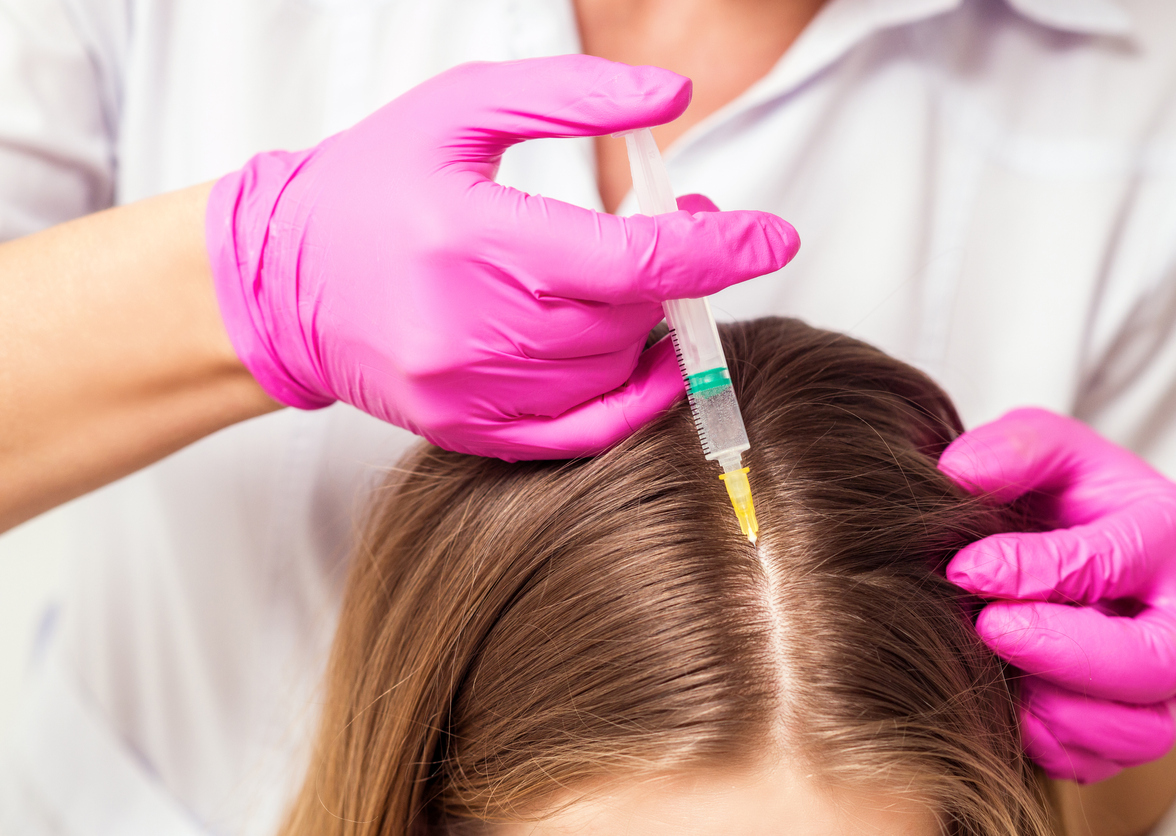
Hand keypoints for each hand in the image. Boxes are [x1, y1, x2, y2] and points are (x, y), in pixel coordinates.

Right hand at [206, 55, 798, 459]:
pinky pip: (578, 433)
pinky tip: (644, 364)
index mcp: (480, 238)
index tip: (774, 237)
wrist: (280, 278)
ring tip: (630, 280)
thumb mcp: (461, 109)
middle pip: (629, 318)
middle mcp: (476, 327)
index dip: (719, 249)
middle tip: (685, 231)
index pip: (635, 259)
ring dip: (647, 329)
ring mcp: (469, 390)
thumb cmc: (371, 183)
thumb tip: (673, 100)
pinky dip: (628, 402)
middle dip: (678, 274)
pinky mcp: (464, 430)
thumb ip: (572, 95)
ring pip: (611, 375)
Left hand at [939, 408, 1175, 782]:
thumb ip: (1013, 449)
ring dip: (1058, 711)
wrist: (1083, 537)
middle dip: (1060, 654)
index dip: (1032, 572)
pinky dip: (1056, 744)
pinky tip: (1008, 705)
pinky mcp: (1143, 719)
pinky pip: (1110, 759)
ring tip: (997, 672)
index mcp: (1175, 533)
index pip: (1111, 564)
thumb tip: (958, 475)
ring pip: (1143, 729)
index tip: (964, 569)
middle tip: (987, 627)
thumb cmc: (1068, 492)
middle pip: (1152, 664)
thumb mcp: (1048, 447)